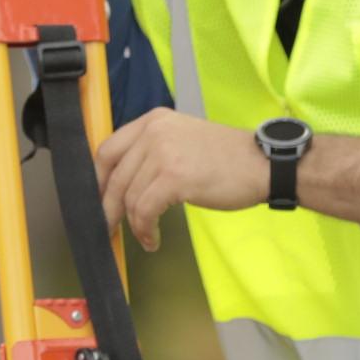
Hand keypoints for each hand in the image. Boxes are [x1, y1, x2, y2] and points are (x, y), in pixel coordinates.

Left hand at [95, 109, 267, 248]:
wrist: (262, 165)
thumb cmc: (228, 159)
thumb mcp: (183, 140)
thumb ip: (153, 151)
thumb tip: (124, 182)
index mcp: (154, 120)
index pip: (108, 150)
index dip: (98, 180)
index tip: (99, 200)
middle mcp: (154, 131)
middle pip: (113, 176)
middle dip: (109, 208)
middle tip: (109, 227)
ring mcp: (162, 153)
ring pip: (128, 197)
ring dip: (132, 224)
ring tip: (145, 236)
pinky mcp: (173, 178)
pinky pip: (144, 211)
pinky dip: (144, 230)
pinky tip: (152, 238)